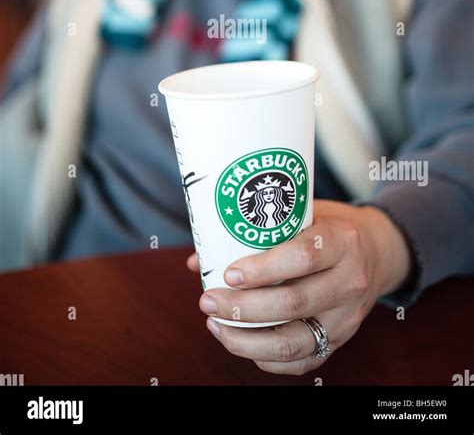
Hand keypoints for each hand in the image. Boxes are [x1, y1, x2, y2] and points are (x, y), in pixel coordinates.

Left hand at [186, 200, 412, 375]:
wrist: (377, 251)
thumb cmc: (326, 227)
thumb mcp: (303, 214)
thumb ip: (257, 232)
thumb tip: (199, 261)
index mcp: (342, 241)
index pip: (303, 257)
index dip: (263, 269)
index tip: (228, 274)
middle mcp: (350, 280)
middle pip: (294, 303)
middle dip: (243, 308)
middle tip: (208, 302)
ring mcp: (348, 316)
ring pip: (295, 341)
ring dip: (247, 340)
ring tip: (215, 326)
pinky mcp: (342, 340)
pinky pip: (303, 361)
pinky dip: (265, 359)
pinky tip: (240, 342)